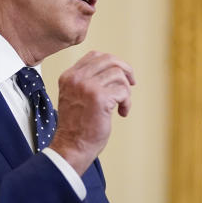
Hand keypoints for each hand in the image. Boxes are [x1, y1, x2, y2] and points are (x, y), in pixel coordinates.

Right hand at [49, 51, 134, 175]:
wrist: (72, 146)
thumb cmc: (77, 126)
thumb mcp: (75, 97)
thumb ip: (86, 82)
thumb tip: (113, 69)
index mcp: (69, 76)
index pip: (94, 56)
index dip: (112, 63)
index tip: (121, 75)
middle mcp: (76, 78)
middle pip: (109, 60)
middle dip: (125, 70)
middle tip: (132, 83)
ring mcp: (87, 87)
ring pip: (118, 75)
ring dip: (126, 91)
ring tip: (122, 105)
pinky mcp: (100, 98)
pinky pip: (123, 91)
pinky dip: (127, 102)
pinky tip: (121, 112)